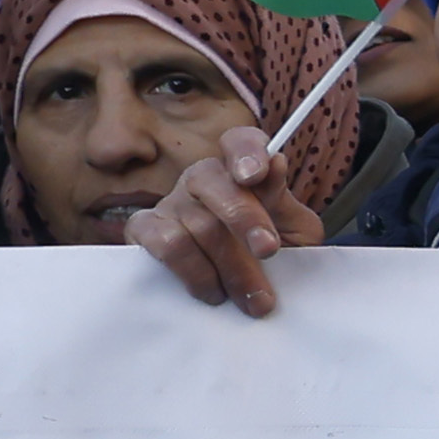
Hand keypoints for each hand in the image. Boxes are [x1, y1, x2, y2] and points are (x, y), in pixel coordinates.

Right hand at [142, 146, 302, 312]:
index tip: (256, 174)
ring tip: (251, 297)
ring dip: (229, 265)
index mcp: (240, 170)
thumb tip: (276, 165)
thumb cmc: (271, 254)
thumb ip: (287, 203)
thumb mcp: (293, 231)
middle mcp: (202, 180)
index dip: (247, 152)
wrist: (241, 293)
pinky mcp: (145, 232)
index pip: (239, 142)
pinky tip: (212, 291)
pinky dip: (192, 272)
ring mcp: (170, 204)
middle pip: (215, 184)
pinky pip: (163, 245)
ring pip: (195, 225)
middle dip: (246, 219)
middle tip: (269, 252)